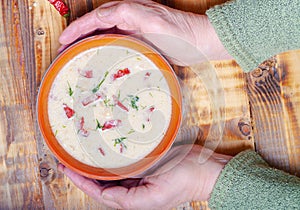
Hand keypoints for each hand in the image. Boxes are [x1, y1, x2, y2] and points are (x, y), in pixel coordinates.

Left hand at [58, 145, 231, 208]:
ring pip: (111, 176)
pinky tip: (104, 153)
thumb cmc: (186, 181)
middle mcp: (134, 192)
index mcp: (135, 201)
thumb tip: (107, 193)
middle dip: (84, 174)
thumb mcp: (157, 193)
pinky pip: (123, 168)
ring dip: (96, 167)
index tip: (68, 170)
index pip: (101, 193)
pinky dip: (111, 162)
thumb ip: (132, 197)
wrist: (206, 171)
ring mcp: (140, 181)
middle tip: (68, 160)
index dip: (82, 182)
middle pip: (102, 185)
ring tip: (81, 155)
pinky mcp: (146, 170)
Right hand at [59, 0, 231, 64]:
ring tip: (77, 56)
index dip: (78, 28)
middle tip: (65, 51)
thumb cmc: (180, 33)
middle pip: (97, 25)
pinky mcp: (140, 41)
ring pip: (105, 35)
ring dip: (90, 44)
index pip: (97, 17)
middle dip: (79, 36)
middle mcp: (130, 18)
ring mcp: (134, 30)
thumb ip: (129, 14)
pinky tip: (99, 59)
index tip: (64, 40)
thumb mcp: (154, 21)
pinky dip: (104, 50)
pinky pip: (116, 44)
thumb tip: (103, 15)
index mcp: (130, 10)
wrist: (199, 43)